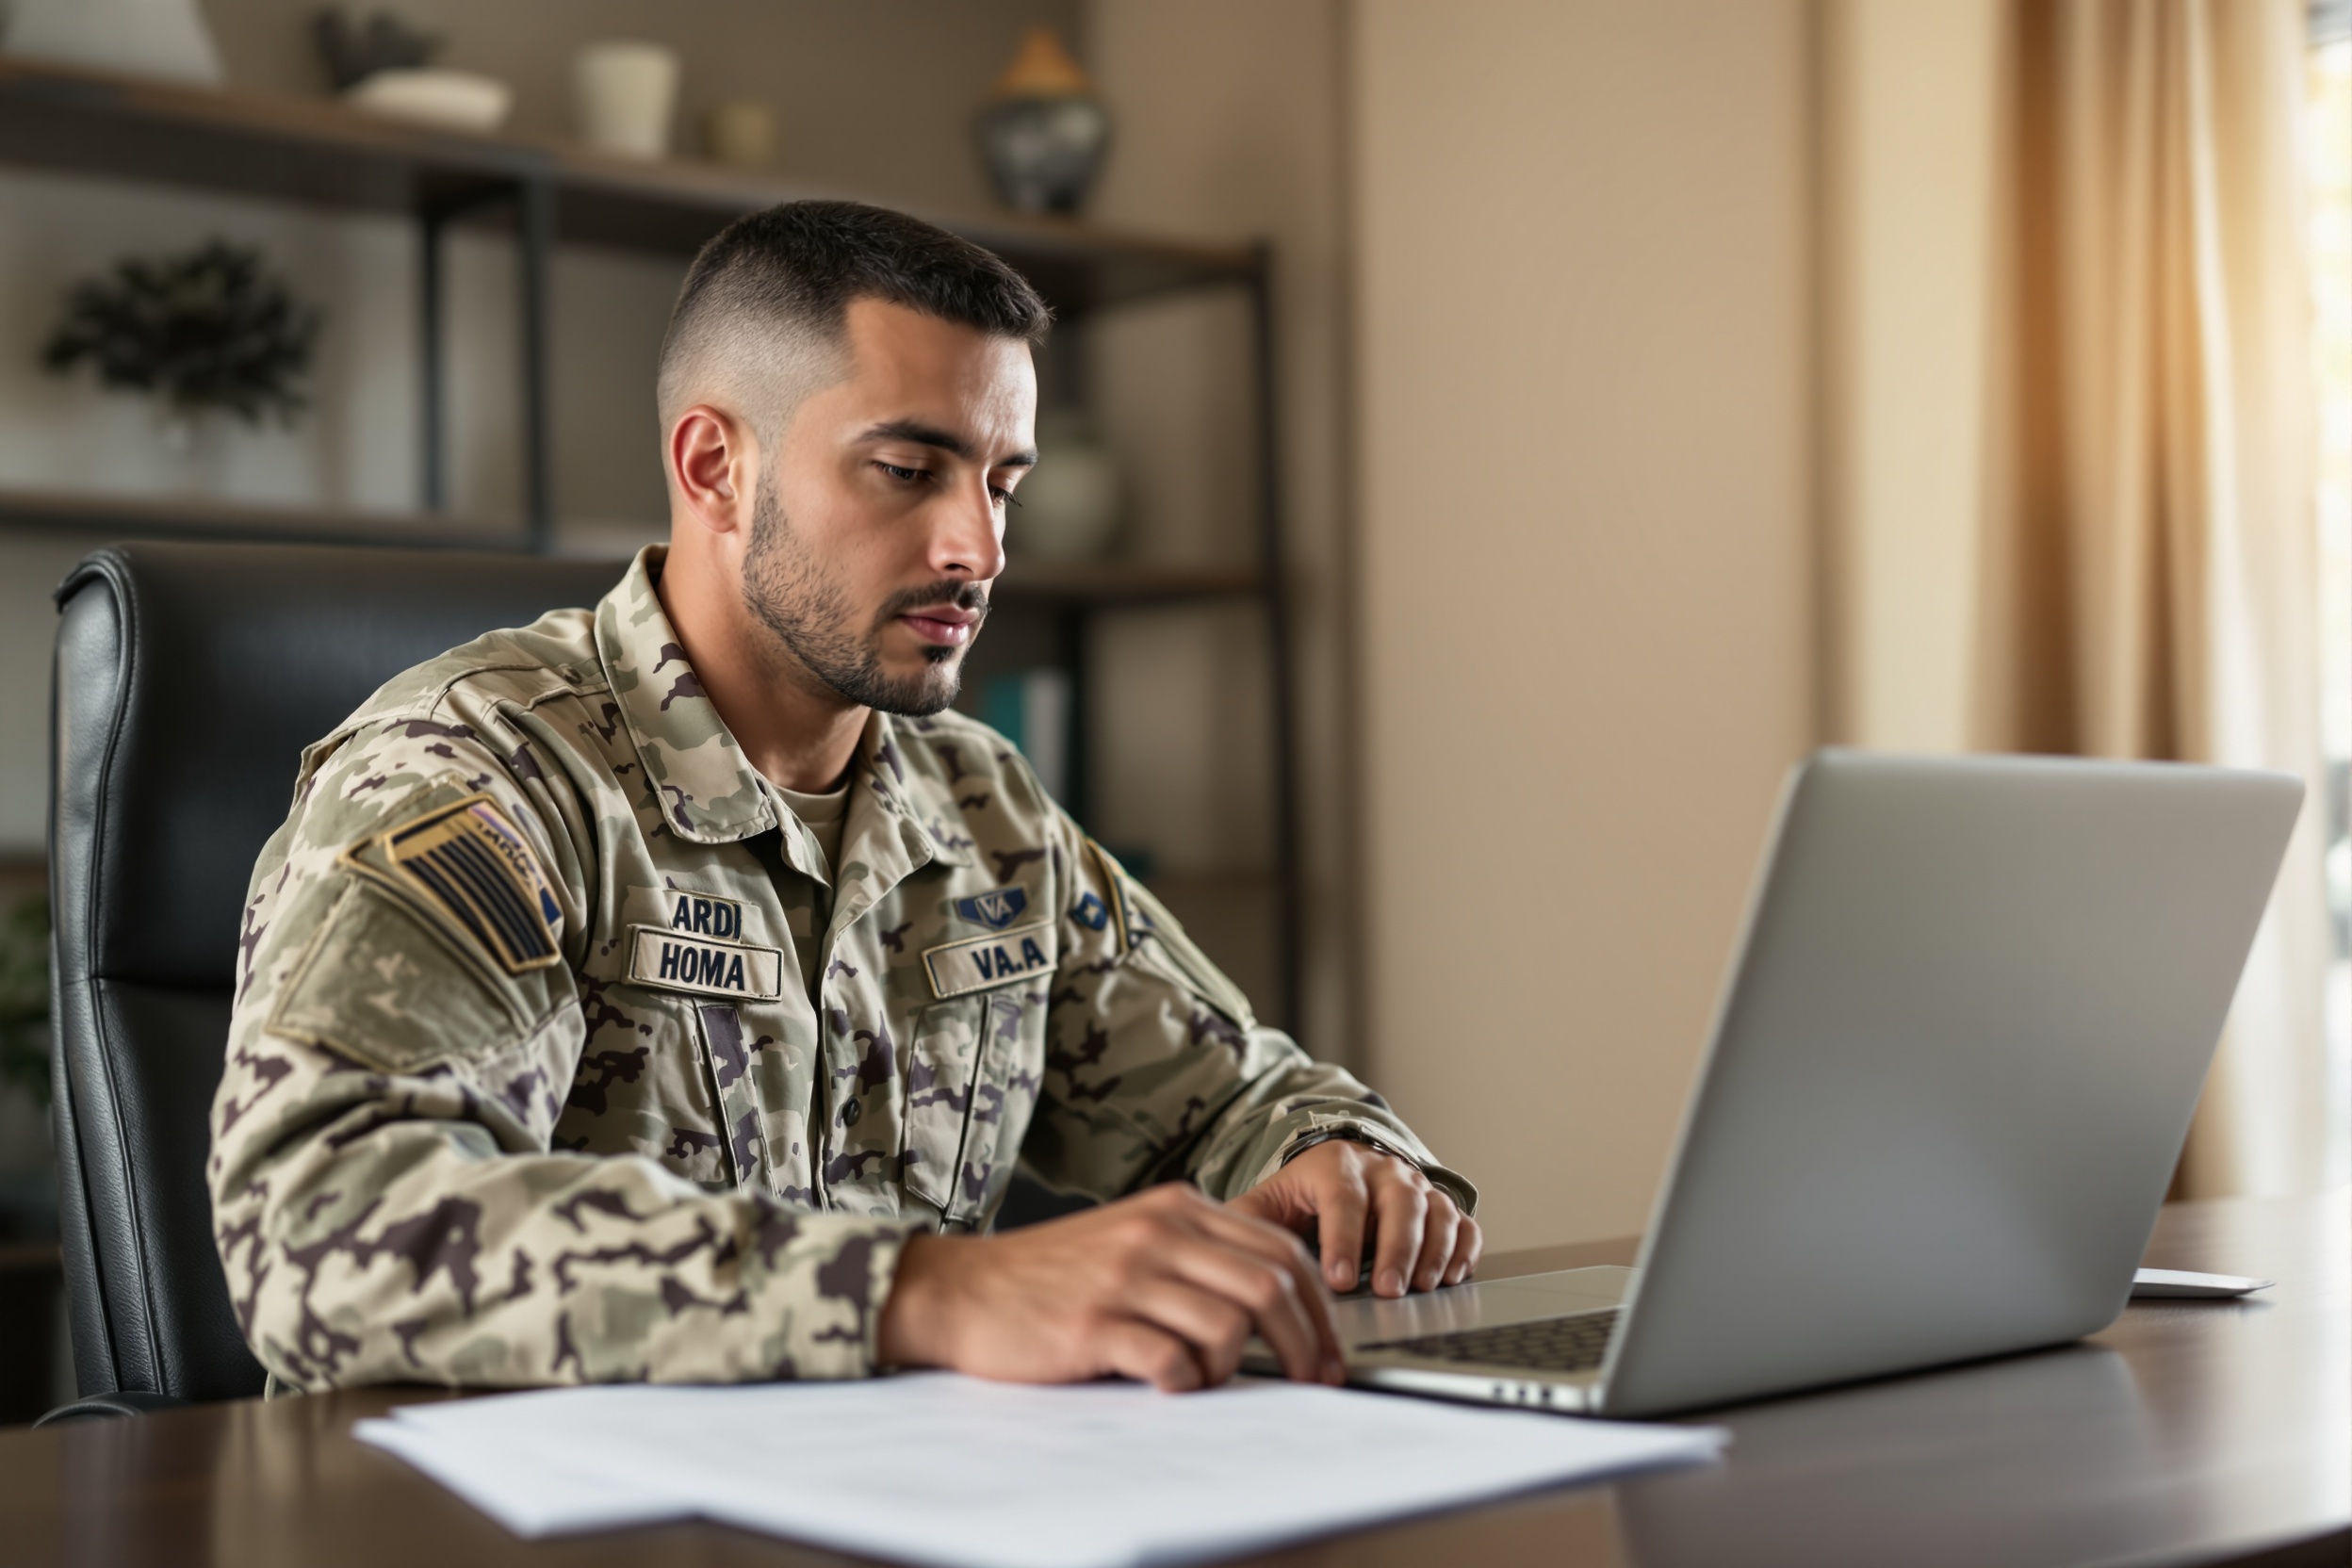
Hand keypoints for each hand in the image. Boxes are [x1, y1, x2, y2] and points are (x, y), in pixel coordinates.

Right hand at [877, 1184, 1344, 1391]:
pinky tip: (1166, 1384)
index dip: (1320, 1306)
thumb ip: (1194, 1257)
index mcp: (1177, 1208)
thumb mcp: (1131, 1241)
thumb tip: (1271, 1307)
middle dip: (1306, 1343)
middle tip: (1312, 1381)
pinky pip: (1173, 1360)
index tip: (1329, 1349)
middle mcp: (1160, 1233)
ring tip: (1204, 1378)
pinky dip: (1185, 1382)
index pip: (1280, 1249)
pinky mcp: (1096, 1323)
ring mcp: (1128, 1276)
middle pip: (1271, 1285)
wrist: (962, 1289)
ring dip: (1234, 1367)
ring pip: (1230, 1324)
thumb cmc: (1050, 1275)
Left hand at [1228, 1139, 1480, 1297]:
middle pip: (1400, 1200)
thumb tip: (1216, 1247)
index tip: (1338, 1279)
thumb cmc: (1301, 1198)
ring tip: (1420, 1288)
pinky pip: (1464, 1224)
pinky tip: (1451, 1277)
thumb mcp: (1267, 1204)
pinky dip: (1464, 1250)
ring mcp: (1416, 1187)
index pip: (1343, 1197)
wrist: (1339, 1173)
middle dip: (1397, 1247)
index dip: (1343, 1238)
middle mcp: (1381, 1171)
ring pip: (1437, 1211)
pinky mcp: (1440, 1207)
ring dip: (1433, 1252)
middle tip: (1387, 1290)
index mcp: (1334, 1165)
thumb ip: (1245, 1223)